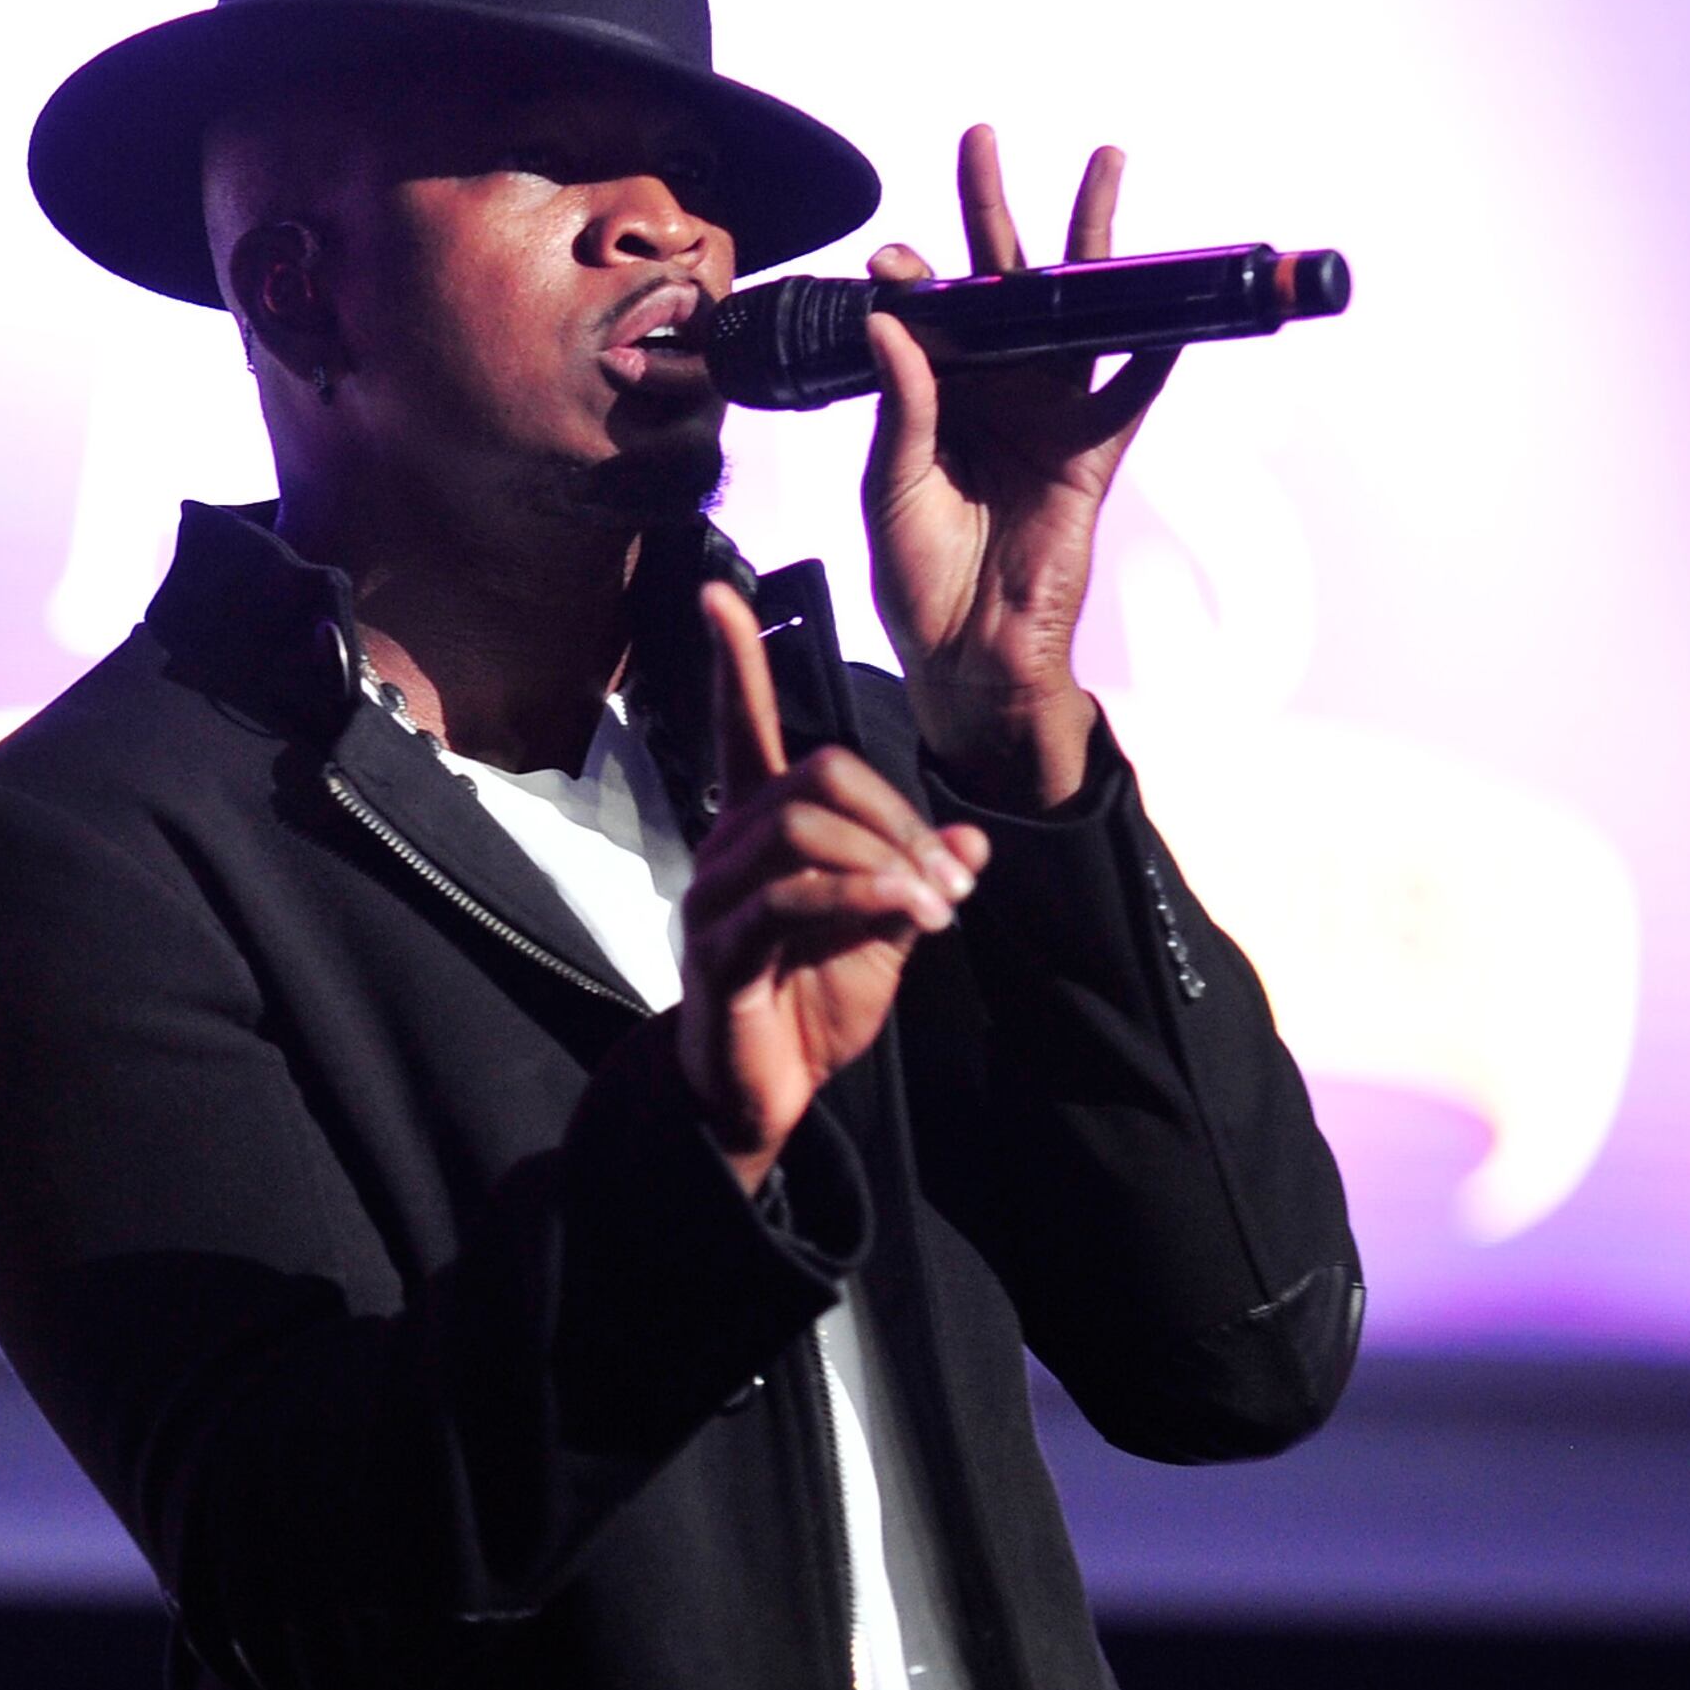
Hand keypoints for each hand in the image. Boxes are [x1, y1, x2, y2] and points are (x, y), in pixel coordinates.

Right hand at [676, 581, 990, 1195]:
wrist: (768, 1095)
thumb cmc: (814, 1006)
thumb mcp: (887, 933)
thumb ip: (918, 879)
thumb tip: (973, 843)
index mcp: (760, 831)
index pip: (744, 728)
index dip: (735, 662)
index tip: (720, 593)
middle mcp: (728, 848)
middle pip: (815, 773)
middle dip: (898, 816)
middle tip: (950, 880)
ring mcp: (715, 898)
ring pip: (803, 825)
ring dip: (888, 860)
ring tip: (935, 909)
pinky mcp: (719, 951)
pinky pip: (792, 895)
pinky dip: (862, 898)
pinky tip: (908, 919)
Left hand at [862, 127, 1176, 808]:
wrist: (965, 658)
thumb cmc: (916, 579)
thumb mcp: (890, 487)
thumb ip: (902, 405)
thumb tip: (894, 318)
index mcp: (933, 396)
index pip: (924, 314)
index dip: (912, 280)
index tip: (892, 259)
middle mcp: (992, 392)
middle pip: (1000, 285)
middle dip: (993, 211)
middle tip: (981, 138)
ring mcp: (1047, 416)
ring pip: (1076, 312)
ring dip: (1090, 244)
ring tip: (1103, 165)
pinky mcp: (1091, 455)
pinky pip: (1130, 392)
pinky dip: (1156, 347)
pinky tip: (1171, 301)